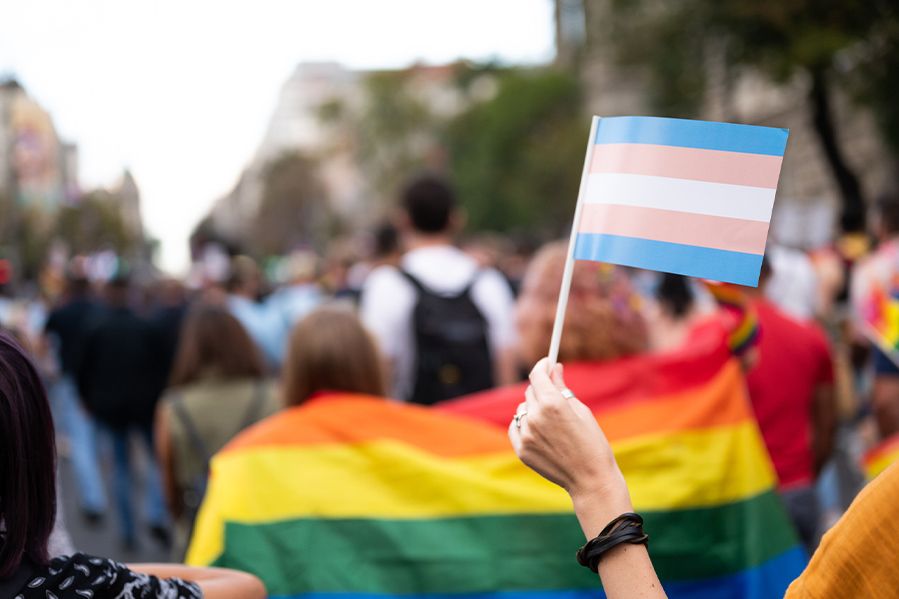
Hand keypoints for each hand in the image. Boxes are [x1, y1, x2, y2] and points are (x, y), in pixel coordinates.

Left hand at [509, 358, 630, 509]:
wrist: (590, 479)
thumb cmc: (592, 443)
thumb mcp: (581, 410)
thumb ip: (562, 388)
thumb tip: (555, 368)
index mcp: (552, 404)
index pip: (537, 375)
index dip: (542, 366)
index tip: (547, 363)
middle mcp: (535, 417)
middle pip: (530, 391)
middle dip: (542, 389)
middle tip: (555, 397)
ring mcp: (526, 434)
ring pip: (523, 409)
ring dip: (533, 408)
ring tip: (551, 422)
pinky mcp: (521, 449)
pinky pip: (515, 426)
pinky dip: (524, 424)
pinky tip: (539, 431)